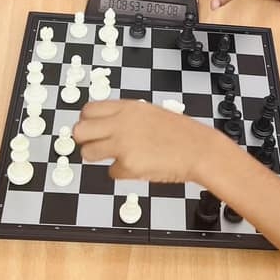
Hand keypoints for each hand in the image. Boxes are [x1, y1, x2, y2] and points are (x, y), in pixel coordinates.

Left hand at [74, 100, 219, 182]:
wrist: (199, 149)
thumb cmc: (180, 133)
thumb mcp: (150, 113)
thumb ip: (126, 116)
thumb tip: (104, 124)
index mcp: (127, 107)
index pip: (88, 110)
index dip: (88, 122)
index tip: (92, 129)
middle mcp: (121, 123)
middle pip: (79, 131)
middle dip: (84, 140)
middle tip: (95, 145)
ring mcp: (123, 145)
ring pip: (87, 153)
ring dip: (98, 157)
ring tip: (116, 158)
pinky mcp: (128, 166)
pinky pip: (112, 172)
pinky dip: (122, 172)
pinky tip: (139, 167)